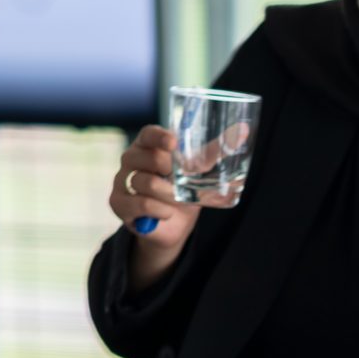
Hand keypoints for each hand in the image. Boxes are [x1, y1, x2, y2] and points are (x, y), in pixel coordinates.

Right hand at [111, 126, 200, 289]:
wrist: (170, 224)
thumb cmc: (182, 190)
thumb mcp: (198, 172)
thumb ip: (212, 154)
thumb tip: (240, 133)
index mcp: (148, 145)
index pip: (148, 134)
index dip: (159, 136)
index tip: (174, 142)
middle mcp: (131, 159)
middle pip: (148, 157)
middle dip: (171, 171)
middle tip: (183, 180)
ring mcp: (122, 180)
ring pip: (146, 182)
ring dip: (169, 194)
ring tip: (178, 200)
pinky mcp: (118, 202)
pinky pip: (140, 203)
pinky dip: (159, 209)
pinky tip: (166, 212)